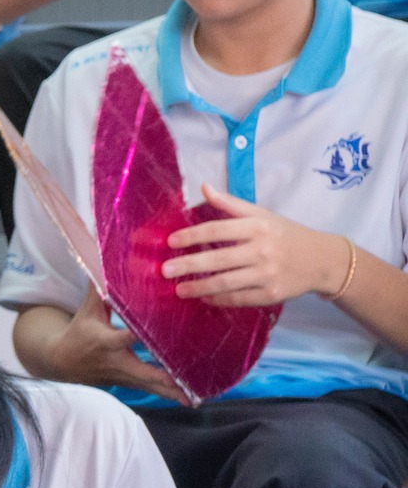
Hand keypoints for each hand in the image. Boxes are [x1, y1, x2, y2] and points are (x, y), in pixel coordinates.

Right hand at [44, 287, 185, 401]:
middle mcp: (115, 361)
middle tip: (180, 383)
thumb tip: (107, 262)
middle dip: (160, 378)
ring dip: (169, 393)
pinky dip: (168, 394)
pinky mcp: (128, 383)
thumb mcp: (86, 310)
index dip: (130, 337)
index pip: (120, 338)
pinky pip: (149, 389)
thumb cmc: (79, 331)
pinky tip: (188, 398)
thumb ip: (101, 290)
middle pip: (140, 371)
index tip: (143, 335)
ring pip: (148, 385)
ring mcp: (122, 376)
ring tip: (192, 399)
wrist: (62, 363)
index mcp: (104, 341)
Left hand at [164, 184, 349, 305]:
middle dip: (188, 265)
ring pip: (225, 282)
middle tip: (164, 270)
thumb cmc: (286, 234)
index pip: (218, 229)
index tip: (170, 241)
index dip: (192, 235)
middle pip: (218, 259)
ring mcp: (267, 274)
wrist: (322, 260)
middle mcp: (262, 251)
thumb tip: (204, 187)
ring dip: (198, 287)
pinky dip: (218, 299)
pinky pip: (238, 298)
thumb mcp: (262, 215)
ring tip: (178, 289)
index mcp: (258, 227)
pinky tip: (203, 297)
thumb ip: (231, 204)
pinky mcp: (271, 295)